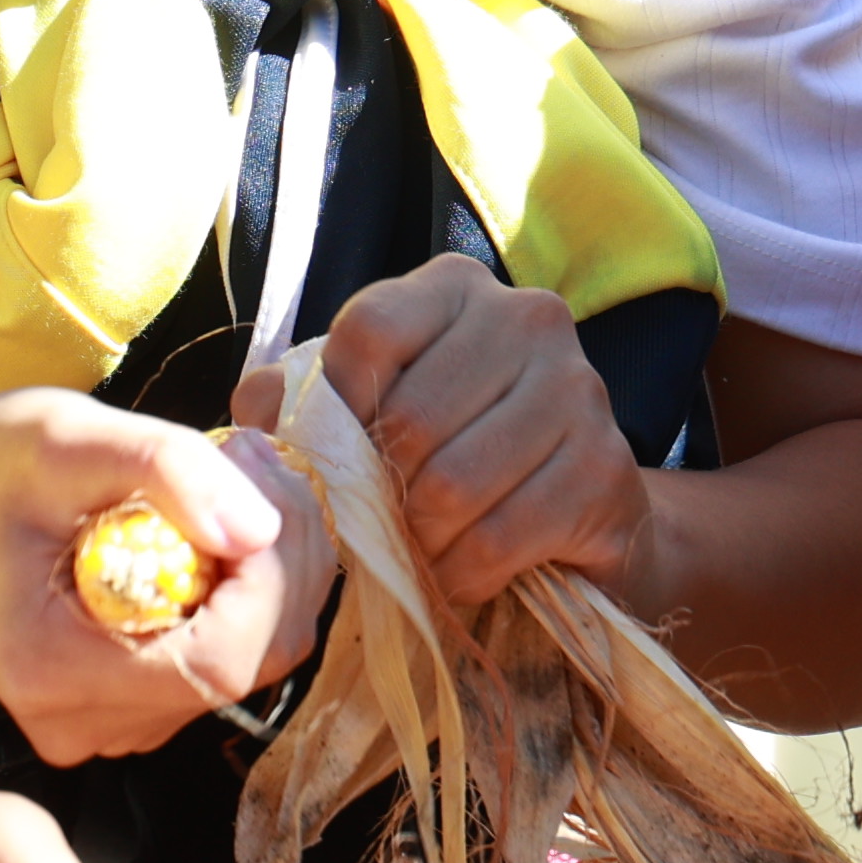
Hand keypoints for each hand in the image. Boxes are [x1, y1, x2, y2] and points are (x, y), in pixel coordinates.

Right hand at [0, 389, 327, 760]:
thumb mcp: (72, 437)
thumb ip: (168, 470)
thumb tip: (260, 530)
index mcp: (52, 671)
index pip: (216, 663)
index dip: (265, 581)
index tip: (256, 487)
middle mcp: (81, 723)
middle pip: (248, 664)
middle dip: (279, 560)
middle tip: (253, 464)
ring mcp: (111, 725)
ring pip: (254, 660)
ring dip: (272, 567)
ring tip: (234, 482)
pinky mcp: (135, 708)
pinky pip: (231, 656)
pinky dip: (250, 589)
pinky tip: (219, 526)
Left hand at [308, 257, 650, 611]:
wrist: (574, 516)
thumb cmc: (448, 452)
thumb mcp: (362, 413)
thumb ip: (293, 400)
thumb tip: (255, 415)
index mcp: (455, 288)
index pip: (368, 333)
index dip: (336, 409)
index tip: (340, 454)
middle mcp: (527, 318)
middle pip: (409, 418)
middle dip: (381, 493)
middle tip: (386, 521)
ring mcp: (579, 388)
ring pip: (453, 485)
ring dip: (421, 542)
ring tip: (423, 548)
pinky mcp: (607, 468)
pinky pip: (500, 538)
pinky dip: (463, 574)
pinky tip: (462, 571)